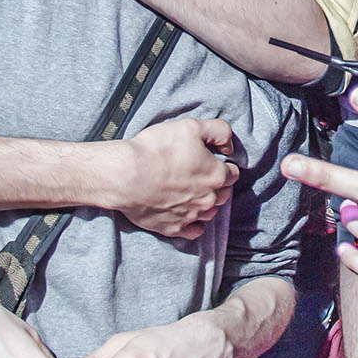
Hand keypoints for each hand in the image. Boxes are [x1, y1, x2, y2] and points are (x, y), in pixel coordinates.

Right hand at [109, 119, 238, 240]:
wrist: (125, 175)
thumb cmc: (156, 149)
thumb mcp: (192, 126)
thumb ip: (219, 132)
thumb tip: (229, 146)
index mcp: (216, 176)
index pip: (232, 173)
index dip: (224, 165)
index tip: (212, 161)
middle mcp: (208, 199)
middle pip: (224, 194)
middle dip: (216, 184)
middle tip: (199, 174)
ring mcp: (191, 216)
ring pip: (210, 212)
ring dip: (206, 203)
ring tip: (191, 192)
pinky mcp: (173, 228)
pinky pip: (194, 231)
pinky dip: (194, 223)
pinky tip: (187, 213)